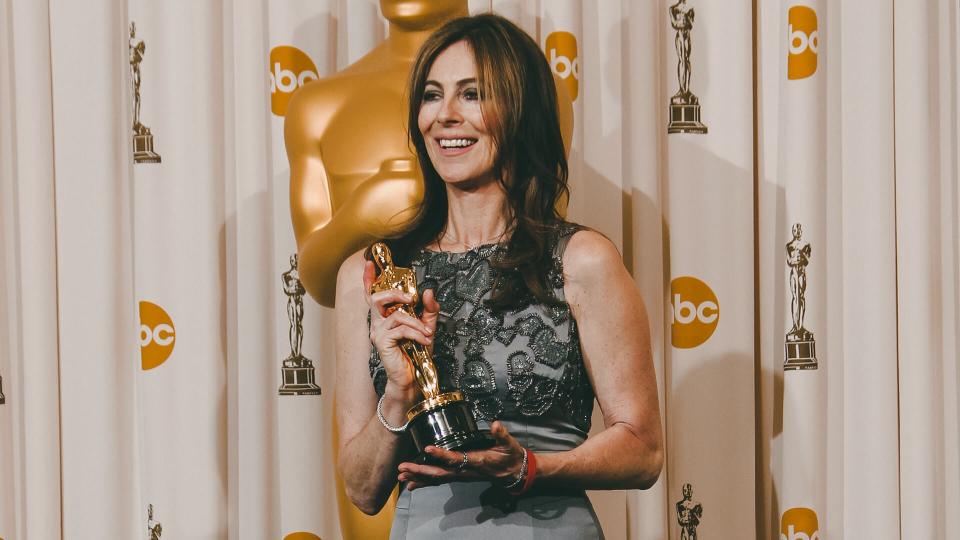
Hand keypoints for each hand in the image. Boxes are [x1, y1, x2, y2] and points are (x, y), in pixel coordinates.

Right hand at [362, 260, 439, 398]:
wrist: (413, 376)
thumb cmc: (416, 352)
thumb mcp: (426, 326)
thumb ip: (428, 309)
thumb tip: (428, 291)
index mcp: (385, 317)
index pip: (372, 295)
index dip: (368, 279)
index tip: (368, 262)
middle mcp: (377, 323)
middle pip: (376, 298)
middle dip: (395, 293)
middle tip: (411, 298)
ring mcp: (378, 333)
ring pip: (395, 315)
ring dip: (415, 322)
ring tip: (427, 332)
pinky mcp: (382, 342)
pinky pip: (400, 329)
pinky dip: (416, 332)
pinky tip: (424, 340)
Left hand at [396, 421, 525, 490]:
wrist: (514, 473)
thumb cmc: (510, 456)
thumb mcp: (510, 444)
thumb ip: (502, 435)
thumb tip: (496, 424)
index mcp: (477, 461)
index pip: (457, 458)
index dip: (442, 455)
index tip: (427, 449)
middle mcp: (467, 471)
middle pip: (441, 473)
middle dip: (421, 471)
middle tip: (403, 468)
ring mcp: (462, 475)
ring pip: (438, 479)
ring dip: (419, 477)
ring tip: (401, 477)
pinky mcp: (460, 476)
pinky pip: (440, 481)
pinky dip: (425, 482)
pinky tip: (412, 484)